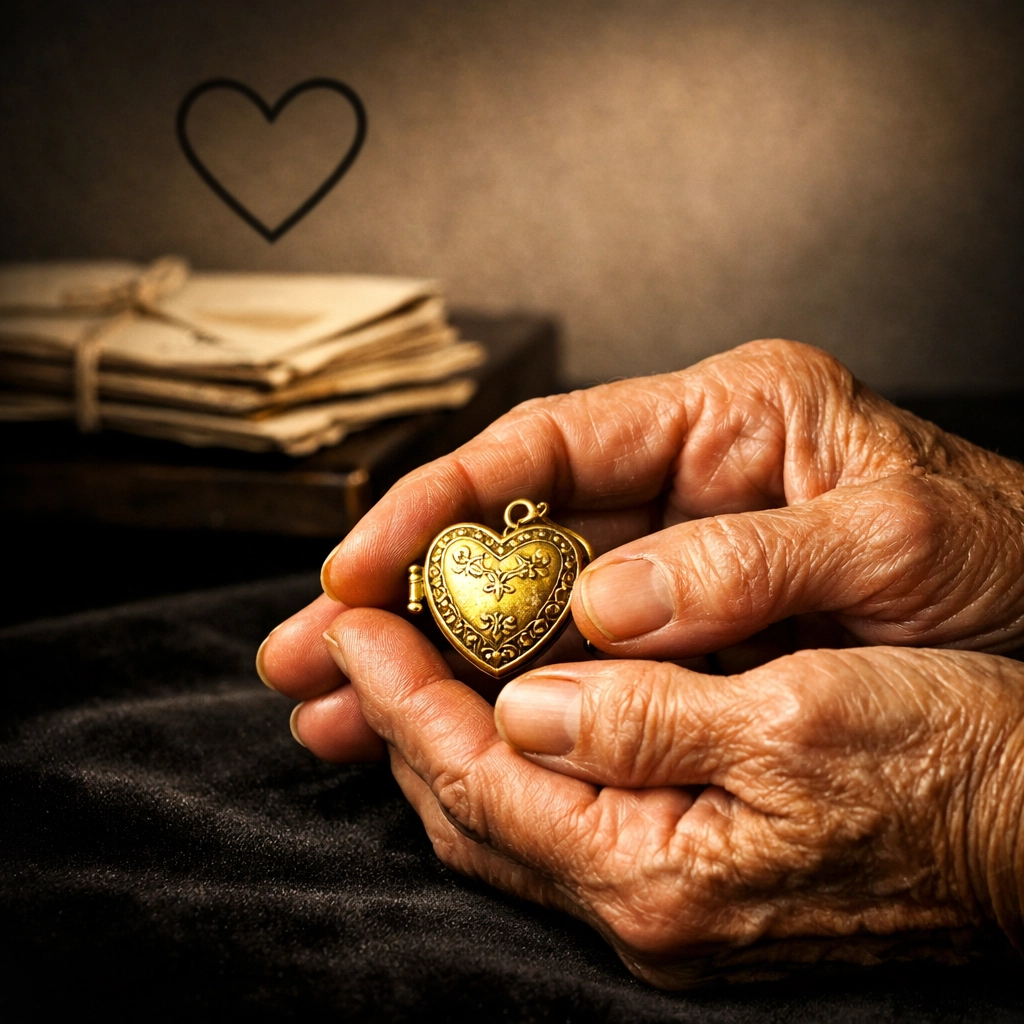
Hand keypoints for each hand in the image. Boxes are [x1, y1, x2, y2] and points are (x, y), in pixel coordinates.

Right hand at [260, 339, 1023, 760]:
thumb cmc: (998, 549)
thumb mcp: (894, 539)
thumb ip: (749, 563)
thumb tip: (608, 608)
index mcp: (723, 416)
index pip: (545, 444)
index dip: (436, 502)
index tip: (358, 566)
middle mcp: (677, 479)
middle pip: (507, 527)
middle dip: (401, 594)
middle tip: (307, 652)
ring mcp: (672, 555)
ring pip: (521, 601)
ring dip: (428, 656)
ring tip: (335, 710)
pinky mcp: (679, 623)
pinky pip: (570, 654)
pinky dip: (500, 693)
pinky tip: (438, 728)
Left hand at [305, 608, 1023, 985]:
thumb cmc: (947, 765)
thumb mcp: (801, 719)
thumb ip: (648, 722)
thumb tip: (524, 710)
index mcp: (660, 874)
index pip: (476, 776)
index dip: (402, 693)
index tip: (352, 623)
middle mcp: (645, 907)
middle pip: (470, 808)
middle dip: (397, 718)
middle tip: (354, 640)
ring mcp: (664, 901)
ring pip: (505, 816)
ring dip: (442, 735)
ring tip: (400, 663)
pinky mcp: (690, 878)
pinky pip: (558, 814)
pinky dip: (508, 754)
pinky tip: (501, 704)